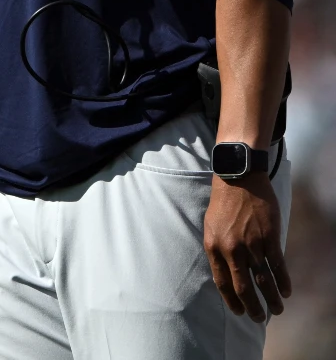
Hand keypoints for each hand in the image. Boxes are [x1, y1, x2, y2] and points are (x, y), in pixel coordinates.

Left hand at [203, 172, 290, 322]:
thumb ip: (218, 249)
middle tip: (259, 318)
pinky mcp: (268, 237)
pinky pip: (277, 266)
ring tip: (277, 310)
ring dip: (271, 299)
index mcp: (213, 247)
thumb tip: (226, 271)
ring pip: (263, 280)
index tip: (239, 312)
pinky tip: (286, 291)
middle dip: (252, 307)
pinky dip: (283, 281)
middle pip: (243, 287)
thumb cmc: (223, 203)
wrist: (237, 179)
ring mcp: (250, 244)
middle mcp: (231, 249)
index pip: (222, 282)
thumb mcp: (211, 227)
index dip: (232, 300)